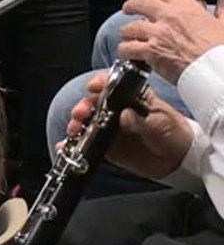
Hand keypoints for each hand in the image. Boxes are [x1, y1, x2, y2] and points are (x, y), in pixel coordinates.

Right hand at [64, 71, 192, 179]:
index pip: (112, 85)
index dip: (100, 83)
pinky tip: (64, 146)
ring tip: (74, 129)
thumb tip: (125, 116)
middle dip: (83, 106)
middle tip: (81, 113)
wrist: (179, 161)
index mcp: (131, 98)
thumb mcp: (162, 124)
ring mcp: (110, 128)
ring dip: (77, 124)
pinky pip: (87, 144)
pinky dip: (74, 145)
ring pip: (87, 122)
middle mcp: (117, 110)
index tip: (93, 87)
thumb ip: (143, 120)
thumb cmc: (174, 134)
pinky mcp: (107, 146)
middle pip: (93, 103)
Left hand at [119, 0, 223, 82]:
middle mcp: (167, 17)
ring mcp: (157, 34)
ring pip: (129, 27)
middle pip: (138, 3)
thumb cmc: (221, 50)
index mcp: (185, 7)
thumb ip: (221, 12)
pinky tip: (128, 52)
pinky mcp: (150, 52)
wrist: (217, 71)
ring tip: (128, 35)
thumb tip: (222, 4)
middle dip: (131, 6)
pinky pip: (127, 48)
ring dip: (127, 31)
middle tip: (129, 9)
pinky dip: (125, 50)